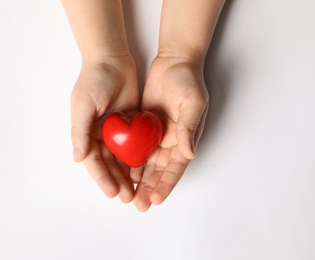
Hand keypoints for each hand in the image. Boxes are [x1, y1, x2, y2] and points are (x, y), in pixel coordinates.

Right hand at [71, 55, 138, 202]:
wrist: (112, 59)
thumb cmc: (94, 80)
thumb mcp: (83, 105)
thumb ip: (80, 132)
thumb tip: (77, 158)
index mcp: (86, 133)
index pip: (94, 162)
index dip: (102, 178)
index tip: (112, 192)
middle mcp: (100, 135)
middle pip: (109, 164)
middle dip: (117, 181)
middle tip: (128, 197)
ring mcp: (117, 130)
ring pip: (123, 158)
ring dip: (128, 174)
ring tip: (137, 190)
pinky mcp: (131, 124)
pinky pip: (135, 145)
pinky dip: (138, 158)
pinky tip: (145, 170)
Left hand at [133, 56, 208, 210]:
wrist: (173, 62)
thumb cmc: (188, 81)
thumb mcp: (192, 103)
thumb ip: (189, 128)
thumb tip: (189, 153)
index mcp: (184, 139)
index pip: (175, 168)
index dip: (166, 184)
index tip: (155, 199)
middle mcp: (170, 141)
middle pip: (159, 171)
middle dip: (150, 188)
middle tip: (139, 205)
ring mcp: (156, 135)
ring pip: (146, 163)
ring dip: (139, 180)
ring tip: (129, 195)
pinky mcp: (143, 126)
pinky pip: (136, 147)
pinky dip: (130, 161)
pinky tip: (122, 172)